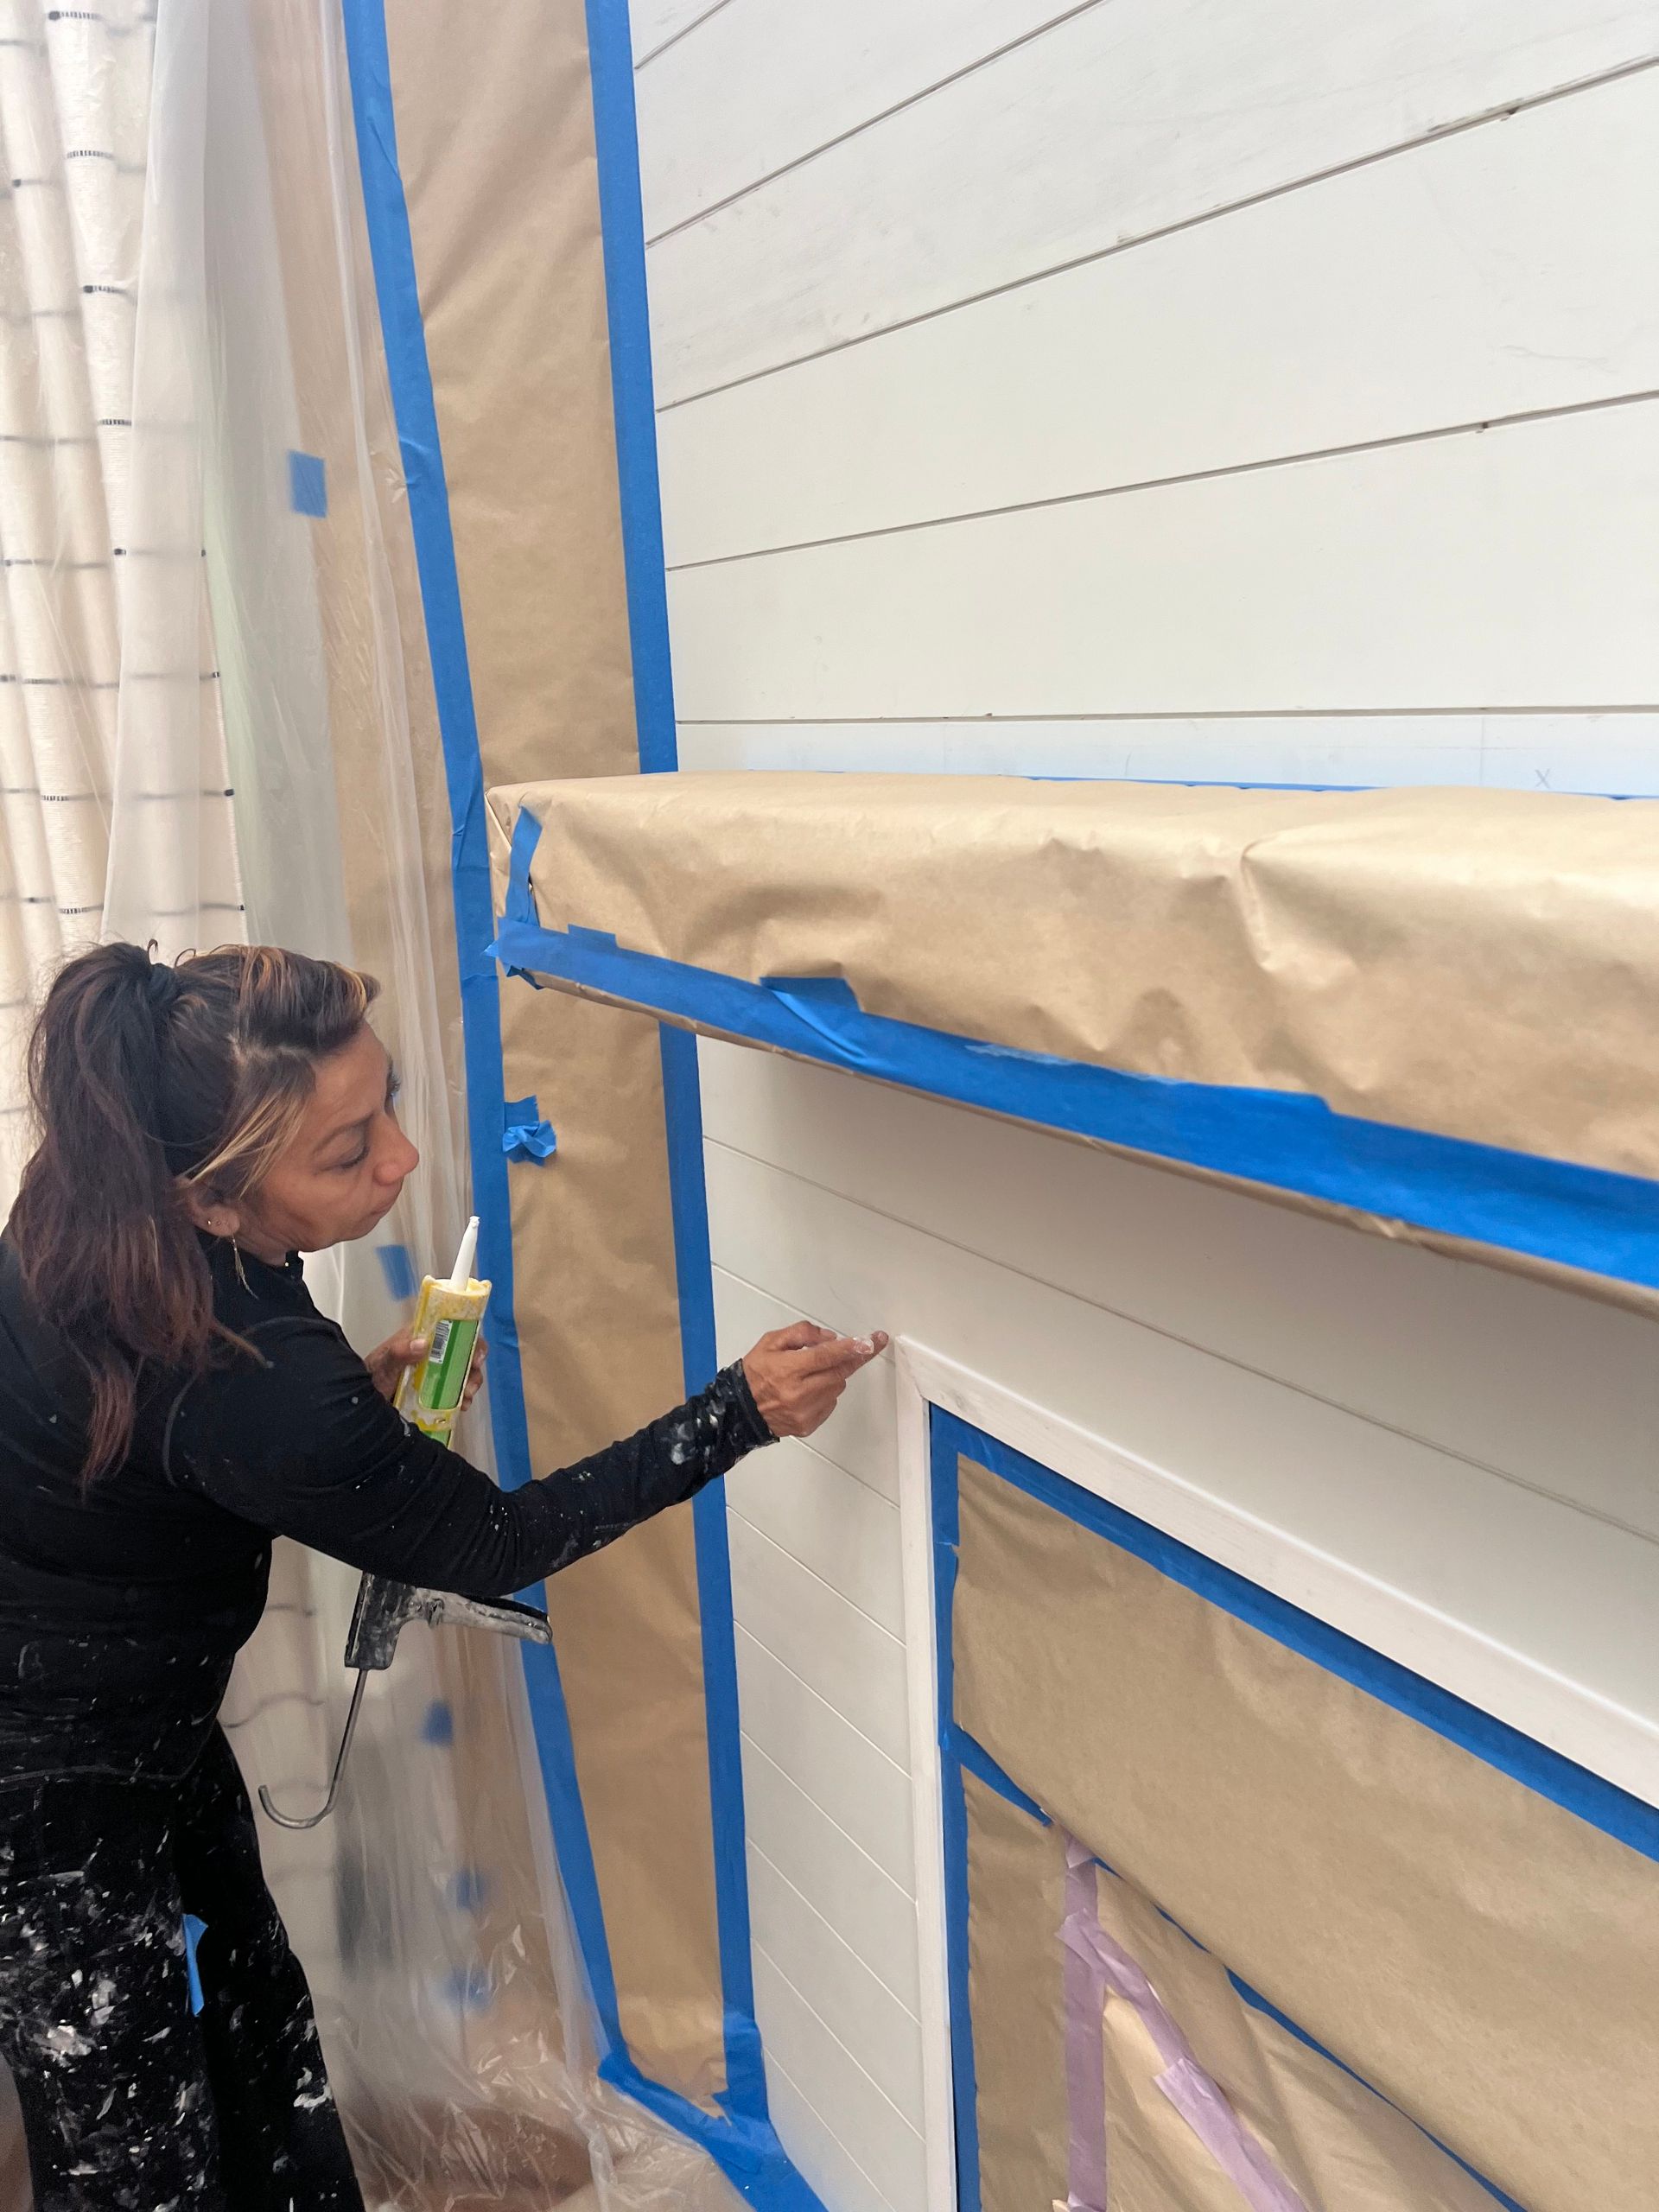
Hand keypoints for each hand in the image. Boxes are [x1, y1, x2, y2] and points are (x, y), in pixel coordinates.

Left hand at [365, 1328, 487, 1412]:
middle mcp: (433, 1352)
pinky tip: (462, 1406)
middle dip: (474, 1365)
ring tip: (466, 1398)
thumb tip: (423, 1343)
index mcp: (422, 1337)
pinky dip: (463, 1398)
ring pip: (464, 1371)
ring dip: (471, 1383)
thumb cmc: (372, 1376)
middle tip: (471, 1383)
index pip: (452, 1328)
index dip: (470, 1337)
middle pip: (464, 1351)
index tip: (476, 1354)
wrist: (362, 1402)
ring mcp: (436, 1371)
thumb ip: (399, 1352)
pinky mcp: (436, 1390)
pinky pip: (456, 1390)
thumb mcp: (383, 1363)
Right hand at [742, 1323, 887, 1440]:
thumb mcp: (770, 1342)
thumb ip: (801, 1334)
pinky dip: (826, 1393)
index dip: (850, 1348)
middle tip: (867, 1347)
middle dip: (855, 1358)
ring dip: (834, 1375)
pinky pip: (830, 1403)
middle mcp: (798, 1393)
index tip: (871, 1342)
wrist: (741, 1410)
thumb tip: (831, 1338)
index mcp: (788, 1370)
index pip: (826, 1356)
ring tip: (814, 1373)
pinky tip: (809, 1390)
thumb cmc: (755, 1373)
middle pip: (839, 1373)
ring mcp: (804, 1412)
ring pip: (837, 1387)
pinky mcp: (808, 1425)